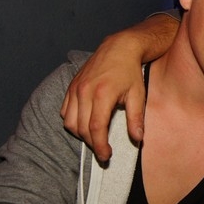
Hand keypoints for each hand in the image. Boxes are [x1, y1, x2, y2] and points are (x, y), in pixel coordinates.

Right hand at [60, 13, 179, 161]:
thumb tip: (138, 139)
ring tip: (96, 138)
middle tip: (104, 152)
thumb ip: (136, 118)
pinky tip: (85, 123)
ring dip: (81, 134)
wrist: (119, 47)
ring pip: (70, 122)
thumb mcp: (138, 94)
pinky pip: (65, 111)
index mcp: (103, 94)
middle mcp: (85, 91)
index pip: (96, 128)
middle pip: (82, 128)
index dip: (100, 146)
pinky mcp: (71, 86)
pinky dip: (73, 122)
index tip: (107, 156)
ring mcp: (75, 88)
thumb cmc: (130, 71)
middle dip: (92, 144)